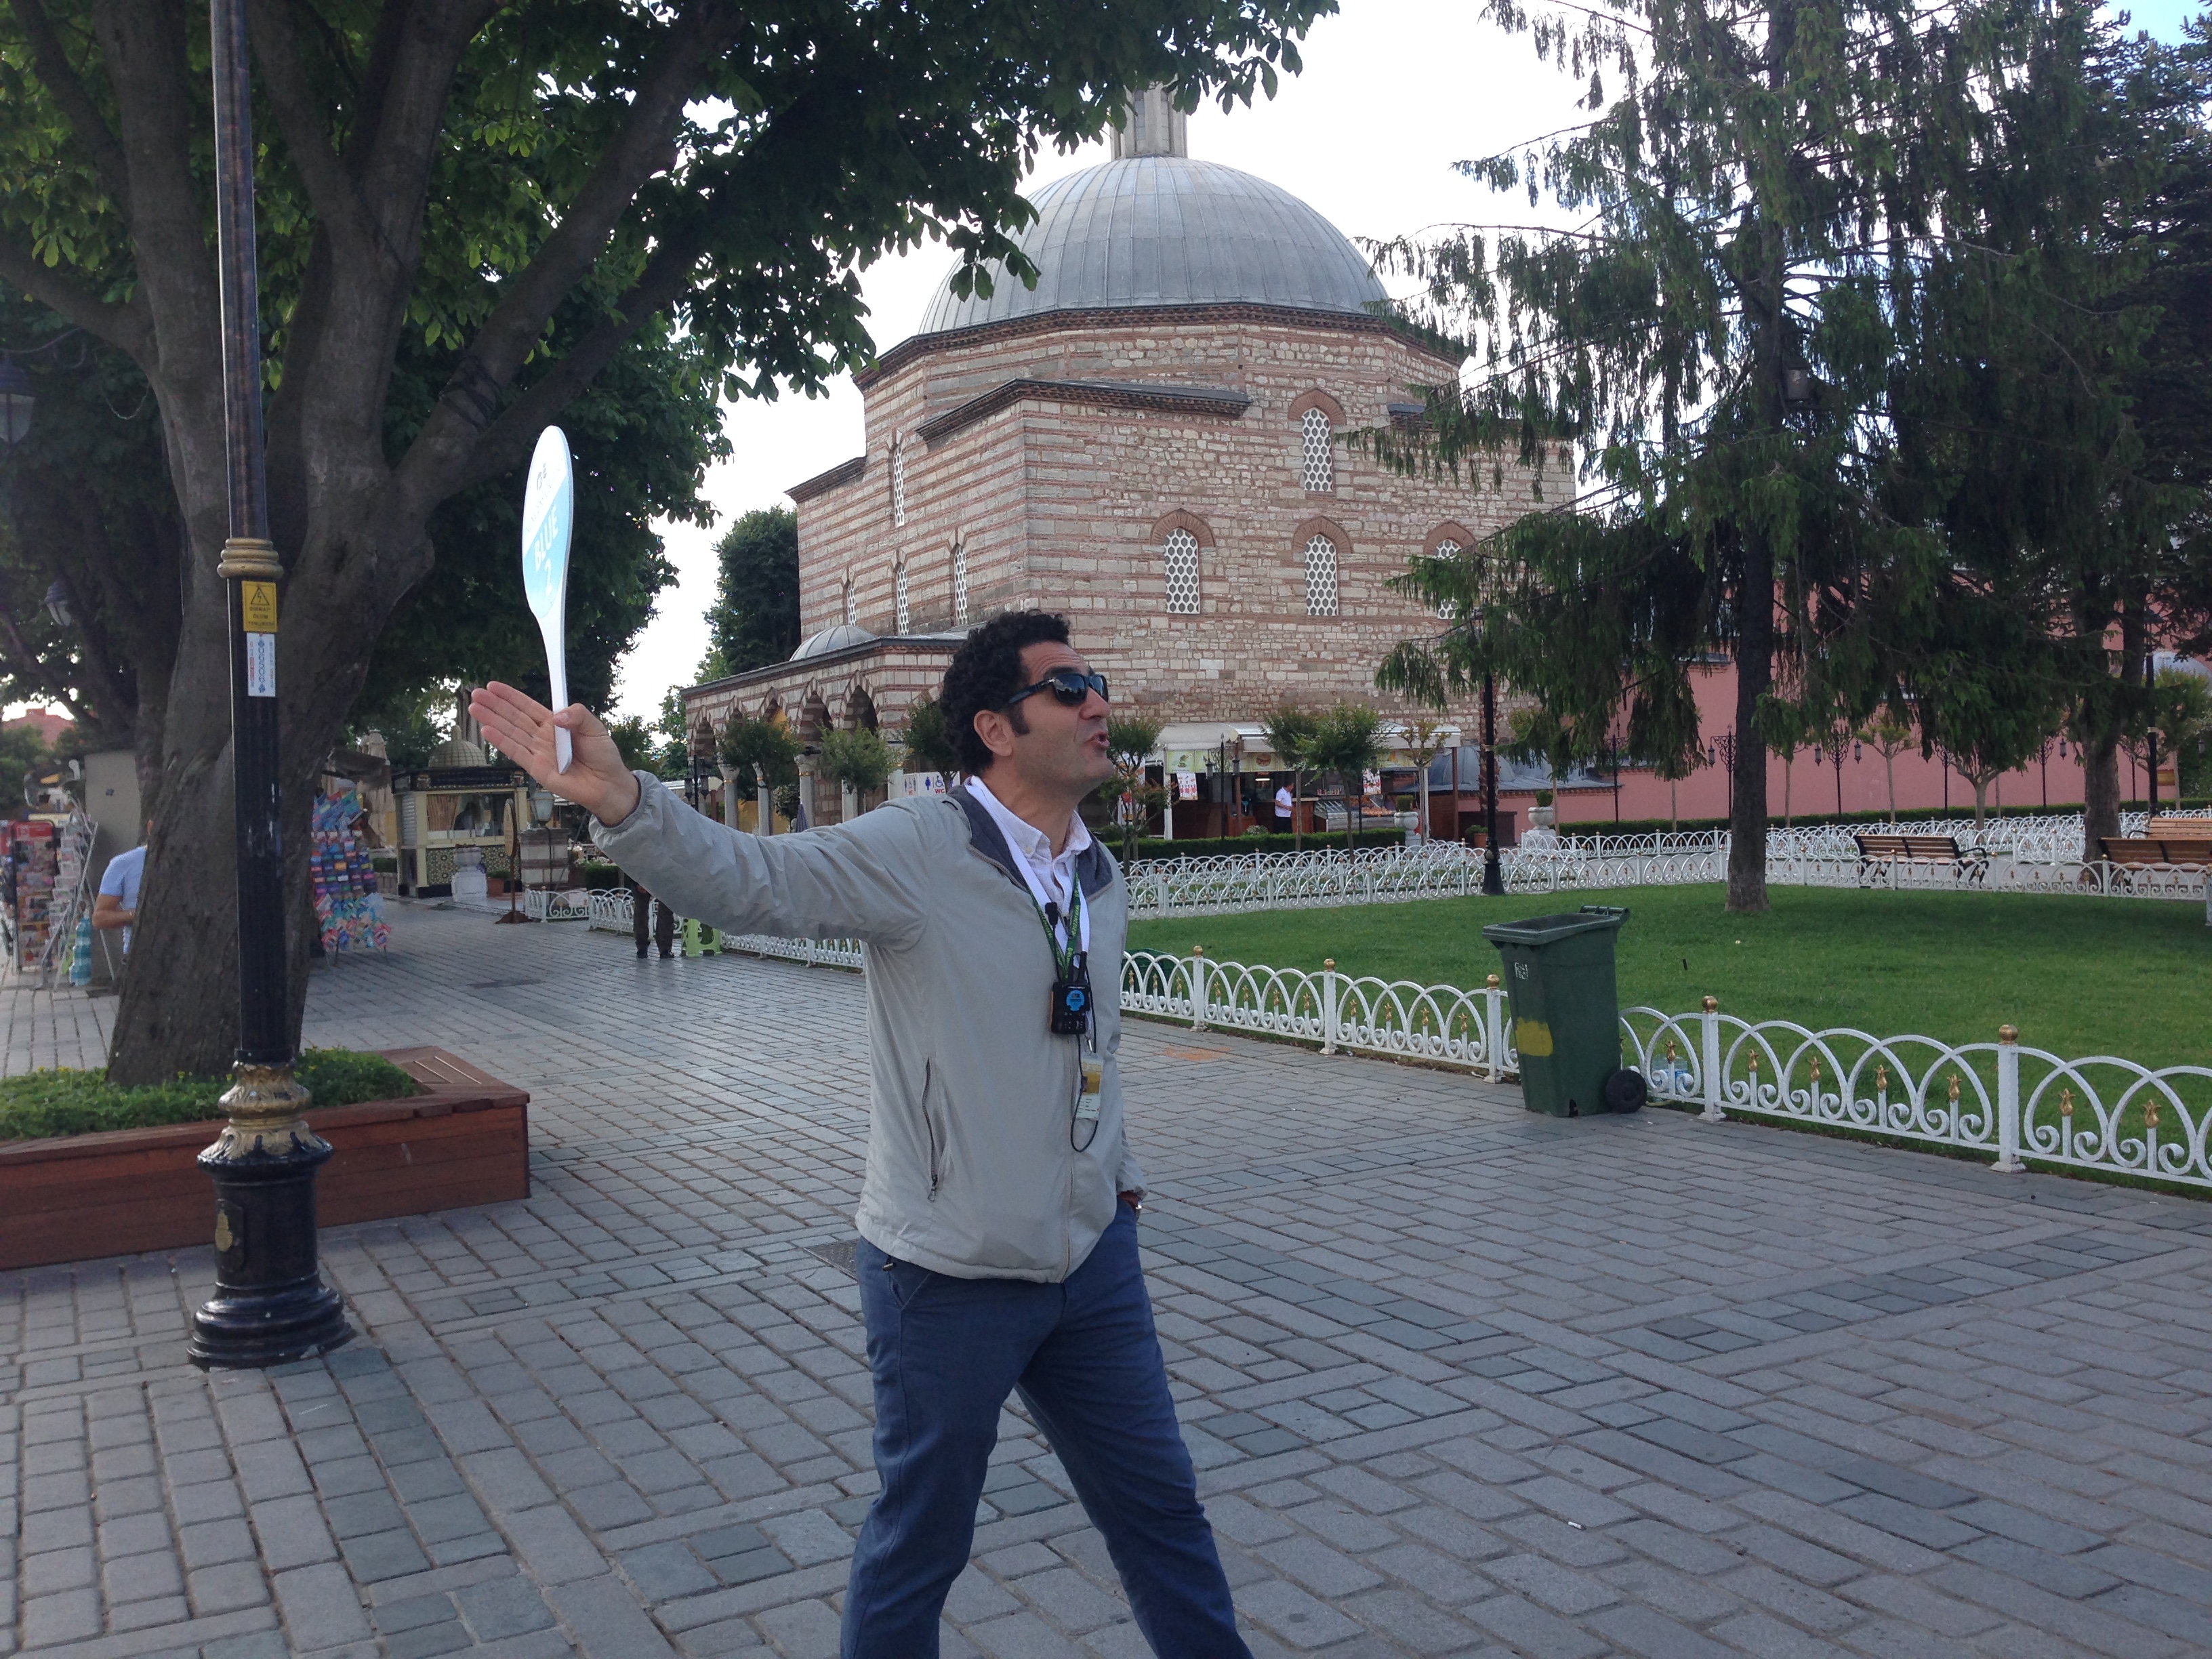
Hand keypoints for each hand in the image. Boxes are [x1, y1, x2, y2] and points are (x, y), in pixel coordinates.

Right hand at [469, 682, 641, 825]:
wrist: (608, 784)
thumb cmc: (603, 755)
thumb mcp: (594, 727)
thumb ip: (577, 715)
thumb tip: (556, 716)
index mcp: (555, 724)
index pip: (528, 707)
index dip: (511, 697)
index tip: (493, 686)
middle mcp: (543, 737)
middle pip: (514, 718)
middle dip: (495, 705)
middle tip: (476, 693)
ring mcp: (538, 752)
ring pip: (511, 732)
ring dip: (492, 720)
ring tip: (474, 708)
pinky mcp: (537, 768)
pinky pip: (516, 752)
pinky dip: (501, 742)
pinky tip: (487, 730)